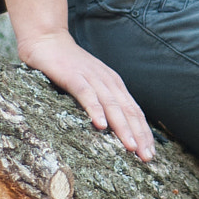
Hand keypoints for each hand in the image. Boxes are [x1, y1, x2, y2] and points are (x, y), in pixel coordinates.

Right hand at [18, 30, 155, 161]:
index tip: (150, 154)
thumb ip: (103, 101)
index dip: (144, 133)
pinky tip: (100, 125)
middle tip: (147, 158)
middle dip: (139, 135)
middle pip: (128, 111)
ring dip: (122, 127)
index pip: (134, 112)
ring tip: (130, 147)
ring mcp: (92, 78)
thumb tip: (113, 129)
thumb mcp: (92, 85)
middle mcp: (108, 82)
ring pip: (112, 105)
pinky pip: (86, 95)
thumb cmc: (70, 67)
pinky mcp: (74, 76)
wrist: (48, 41)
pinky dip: (95, 109)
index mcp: (115, 85)